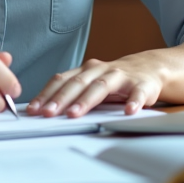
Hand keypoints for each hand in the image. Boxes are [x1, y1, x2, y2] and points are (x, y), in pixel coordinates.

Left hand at [25, 56, 163, 118]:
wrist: (150, 68)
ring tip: (74, 114)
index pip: (62, 80)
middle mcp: (101, 70)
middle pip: (78, 83)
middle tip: (48, 114)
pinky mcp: (142, 85)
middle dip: (61, 99)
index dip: (46, 94)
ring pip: (101, 86)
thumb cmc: (115, 80)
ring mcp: (121, 76)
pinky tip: (128, 111)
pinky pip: (137, 93)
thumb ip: (72, 93)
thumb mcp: (92, 83)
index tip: (33, 110)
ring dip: (86, 100)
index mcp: (86, 70)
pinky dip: (133, 102)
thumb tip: (43, 111)